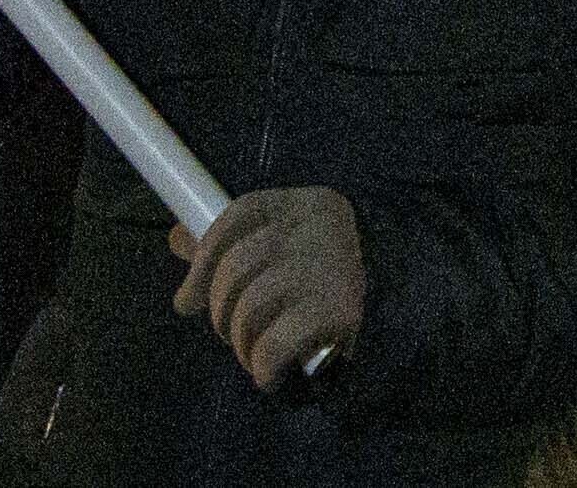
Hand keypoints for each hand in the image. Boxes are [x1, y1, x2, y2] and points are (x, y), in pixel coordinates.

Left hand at [172, 184, 369, 386]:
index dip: (203, 260)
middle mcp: (316, 228)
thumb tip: (178, 238)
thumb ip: (228, 243)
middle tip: (227, 332)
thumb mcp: (282, 245)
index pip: (237, 215)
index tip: (187, 300)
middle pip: (237, 265)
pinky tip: (266, 371)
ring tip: (251, 352)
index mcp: (301, 205)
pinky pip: (274, 344)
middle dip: (219, 310)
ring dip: (240, 341)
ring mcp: (328, 269)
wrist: (398, 299)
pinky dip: (261, 365)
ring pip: (250, 306)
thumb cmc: (324, 276)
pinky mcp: (340, 311)